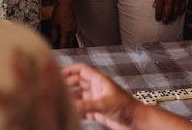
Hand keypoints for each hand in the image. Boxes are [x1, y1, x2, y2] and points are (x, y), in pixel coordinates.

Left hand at [50, 0, 76, 48]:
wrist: (66, 4)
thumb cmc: (59, 12)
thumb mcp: (53, 23)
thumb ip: (53, 34)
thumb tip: (53, 41)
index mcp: (66, 32)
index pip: (64, 44)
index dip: (60, 49)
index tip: (57, 51)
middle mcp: (72, 31)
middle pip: (68, 43)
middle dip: (64, 46)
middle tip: (58, 48)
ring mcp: (74, 28)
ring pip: (71, 39)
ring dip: (66, 42)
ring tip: (60, 43)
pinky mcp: (75, 25)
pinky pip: (72, 34)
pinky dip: (68, 37)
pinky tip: (64, 35)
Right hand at [63, 64, 191, 129]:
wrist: (137, 122)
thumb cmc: (127, 107)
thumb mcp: (104, 104)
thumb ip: (86, 105)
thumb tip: (69, 106)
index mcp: (99, 80)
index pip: (81, 69)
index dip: (69, 69)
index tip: (56, 73)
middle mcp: (96, 88)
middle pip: (77, 82)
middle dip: (67, 84)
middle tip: (54, 89)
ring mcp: (96, 100)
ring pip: (78, 96)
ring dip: (70, 98)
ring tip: (58, 102)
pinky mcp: (97, 111)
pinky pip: (82, 109)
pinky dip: (75, 110)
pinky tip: (69, 113)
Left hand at [153, 0, 187, 23]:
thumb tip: (154, 6)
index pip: (159, 11)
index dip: (158, 16)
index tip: (157, 19)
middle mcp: (170, 0)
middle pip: (168, 14)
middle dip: (166, 19)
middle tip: (164, 22)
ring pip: (176, 13)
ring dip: (173, 17)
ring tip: (171, 19)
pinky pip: (183, 8)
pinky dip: (181, 12)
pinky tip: (179, 13)